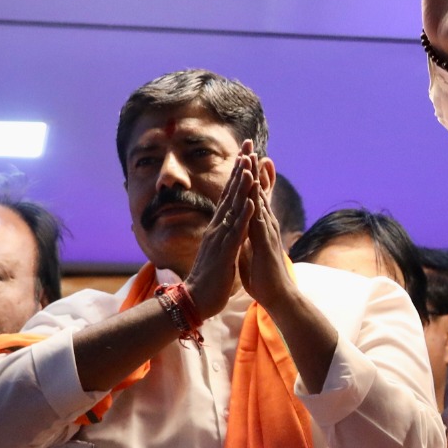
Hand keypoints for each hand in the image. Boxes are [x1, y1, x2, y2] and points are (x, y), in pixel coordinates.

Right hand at [181, 148, 253, 317]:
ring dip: (241, 187)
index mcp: (220, 228)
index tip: (246, 155)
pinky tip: (250, 202)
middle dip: (240, 170)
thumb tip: (229, 224)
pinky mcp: (224, 252)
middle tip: (247, 147)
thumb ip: (225, 235)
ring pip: (233, 208)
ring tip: (249, 166)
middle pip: (230, 193)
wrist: (197, 300)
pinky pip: (235, 232)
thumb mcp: (221, 250)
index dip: (238, 175)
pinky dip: (243, 216)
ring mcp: (220, 239)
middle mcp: (218, 228)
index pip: (230, 196)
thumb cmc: (211, 278)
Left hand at [236, 146, 296, 312]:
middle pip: (259, 193)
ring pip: (261, 201)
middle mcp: (265, 226)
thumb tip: (240, 229)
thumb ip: (247, 237)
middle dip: (255, 171)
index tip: (246, 159)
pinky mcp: (266, 244)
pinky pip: (260, 221)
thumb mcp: (250, 252)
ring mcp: (267, 234)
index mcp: (259, 228)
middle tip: (253, 148)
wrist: (277, 297)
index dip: (250, 179)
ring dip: (257, 181)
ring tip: (253, 160)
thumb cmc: (263, 277)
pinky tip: (254, 192)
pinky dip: (257, 205)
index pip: (255, 198)